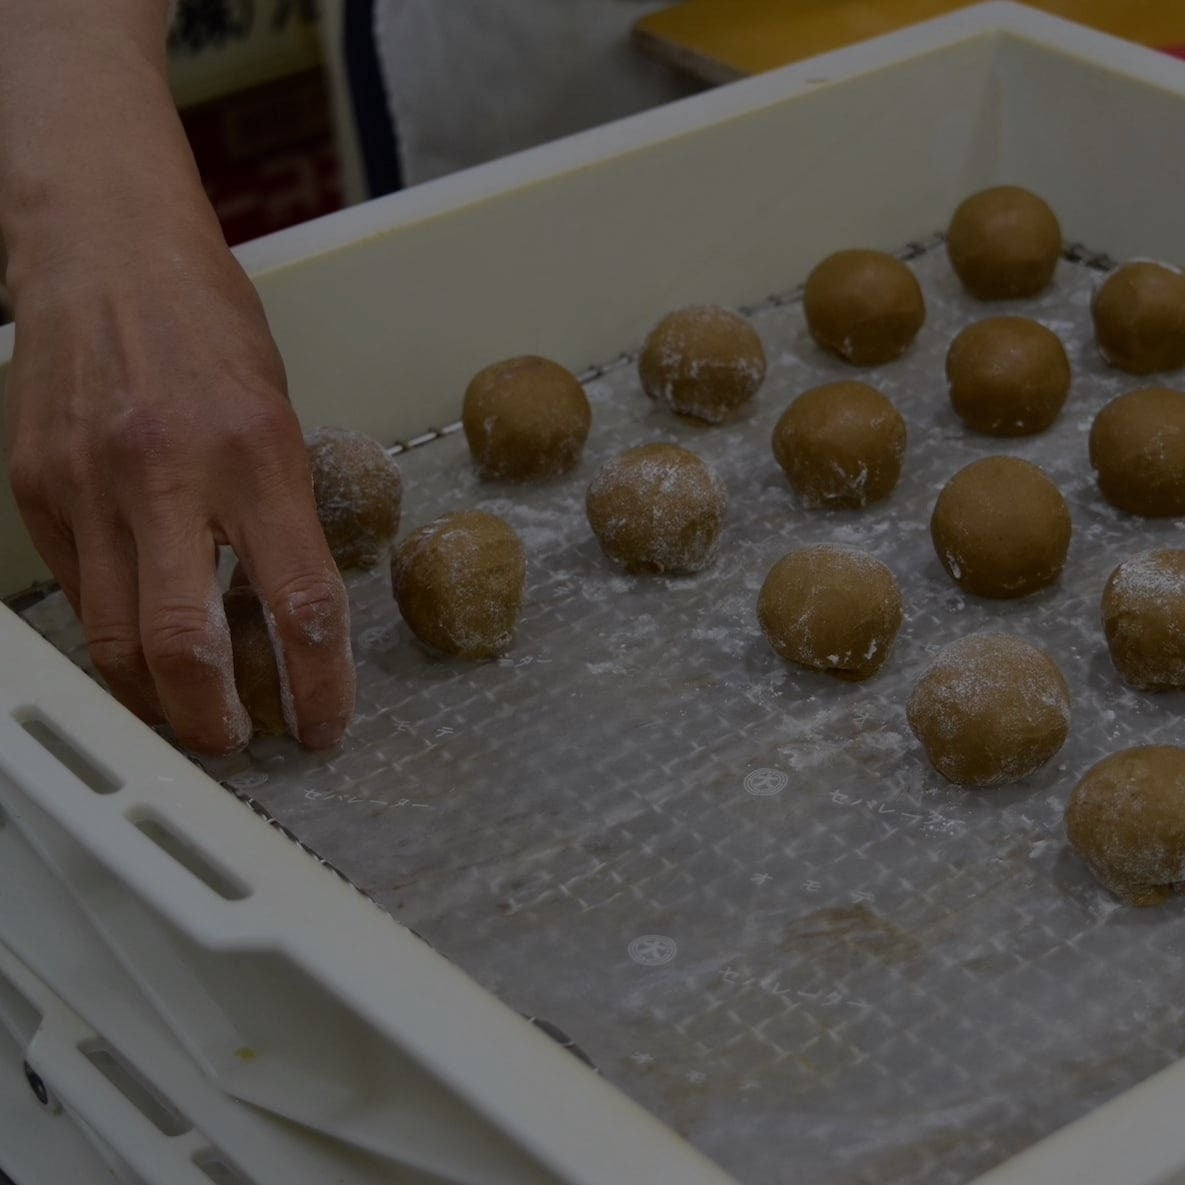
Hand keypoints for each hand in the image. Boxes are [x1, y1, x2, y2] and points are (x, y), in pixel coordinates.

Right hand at [5, 220, 354, 753]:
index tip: (323, 723)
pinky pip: (79, 594)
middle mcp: (166, 474)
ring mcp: (89, 484)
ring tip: (189, 718)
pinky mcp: (36, 490)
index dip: (318, 684)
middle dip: (216, 720)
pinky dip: (114, 637)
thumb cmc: (205, 323)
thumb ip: (279, 510)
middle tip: (240, 742)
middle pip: (184, 644)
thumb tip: (283, 606)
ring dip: (156, 700)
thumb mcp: (276, 411)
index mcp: (253, 453)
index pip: (299, 600)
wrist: (102, 250)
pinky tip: (141, 649)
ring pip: (114, 639)